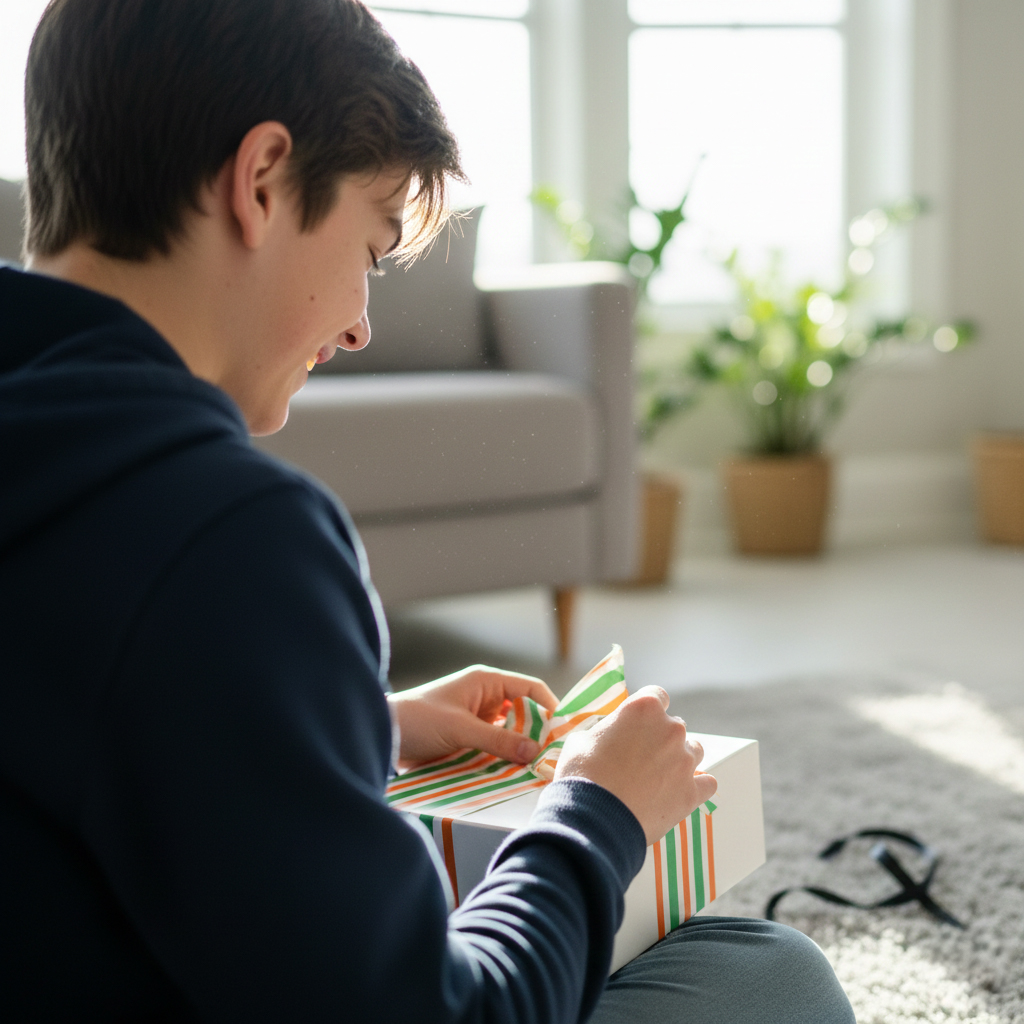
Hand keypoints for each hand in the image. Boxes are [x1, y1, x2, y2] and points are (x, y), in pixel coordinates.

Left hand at [387, 665, 557, 769]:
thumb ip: (499, 740)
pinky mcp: (467, 739)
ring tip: (536, 770)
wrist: (383, 735)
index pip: (530, 688)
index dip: (549, 706)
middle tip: (552, 757)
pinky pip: (494, 747)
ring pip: (509, 733)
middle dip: (537, 733)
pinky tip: (512, 775)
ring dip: (519, 749)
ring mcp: (476, 719)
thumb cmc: (419, 720)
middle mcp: (484, 698)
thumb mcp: (462, 729)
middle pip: (523, 713)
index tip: (564, 730)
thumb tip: (536, 752)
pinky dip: (503, 759)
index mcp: (486, 682)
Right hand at [554, 686, 716, 844]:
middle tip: (641, 758)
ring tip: (658, 778)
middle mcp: (671, 729)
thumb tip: (608, 736)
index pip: (657, 696)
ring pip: (694, 751)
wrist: (593, 819)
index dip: (647, 711)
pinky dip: (696, 786)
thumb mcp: (582, 739)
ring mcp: (685, 761)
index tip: (639, 724)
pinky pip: (707, 783)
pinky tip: (680, 792)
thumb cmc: (582, 775)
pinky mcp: (692, 792)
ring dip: (679, 759)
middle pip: (675, 726)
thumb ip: (605, 730)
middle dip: (661, 738)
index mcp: (644, 708)